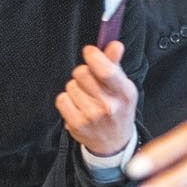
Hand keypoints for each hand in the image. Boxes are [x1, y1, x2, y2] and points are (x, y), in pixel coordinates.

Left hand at [56, 42, 137, 156]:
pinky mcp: (76, 125)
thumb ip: (115, 64)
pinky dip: (66, 100)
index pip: (106, 70)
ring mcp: (92, 117)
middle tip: (89, 80)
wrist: (114, 142)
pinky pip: (62, 99)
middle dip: (83, 72)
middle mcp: (109, 106)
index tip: (89, 52)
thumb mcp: (122, 87)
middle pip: (82, 73)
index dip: (94, 56)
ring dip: (75, 87)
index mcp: (124, 93)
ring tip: (86, 97)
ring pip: (70, 85)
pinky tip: (77, 106)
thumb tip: (115, 44)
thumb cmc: (118, 108)